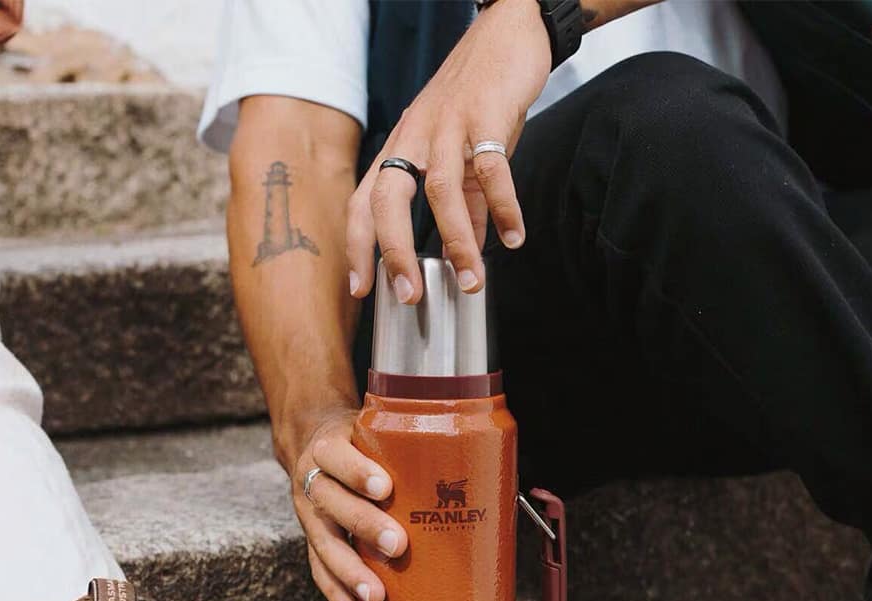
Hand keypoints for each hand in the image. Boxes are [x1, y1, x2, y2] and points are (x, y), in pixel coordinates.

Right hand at [289, 408, 408, 600]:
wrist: (315, 444)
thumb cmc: (363, 442)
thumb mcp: (376, 431)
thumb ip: (414, 445)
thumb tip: (487, 472)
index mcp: (328, 446)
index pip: (337, 456)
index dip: (357, 472)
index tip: (385, 487)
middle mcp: (313, 479)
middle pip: (333, 503)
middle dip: (365, 525)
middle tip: (398, 545)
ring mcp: (310, 513)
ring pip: (324, 544)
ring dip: (350, 572)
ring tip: (376, 597)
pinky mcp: (312, 539)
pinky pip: (318, 568)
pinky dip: (334, 591)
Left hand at [346, 0, 550, 303]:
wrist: (507, 32)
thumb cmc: (477, 99)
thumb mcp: (460, 154)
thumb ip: (462, 204)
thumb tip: (464, 254)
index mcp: (400, 148)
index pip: (364, 203)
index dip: (358, 246)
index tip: (361, 289)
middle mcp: (414, 137)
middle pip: (388, 198)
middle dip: (394, 251)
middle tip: (408, 296)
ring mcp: (448, 124)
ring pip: (440, 189)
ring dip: (456, 242)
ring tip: (471, 282)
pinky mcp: (486, 114)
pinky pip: (493, 169)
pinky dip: (504, 208)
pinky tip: (513, 238)